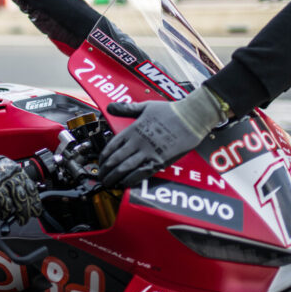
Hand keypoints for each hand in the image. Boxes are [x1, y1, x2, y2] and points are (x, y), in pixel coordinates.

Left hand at [98, 85, 227, 187]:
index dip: (103, 158)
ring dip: (114, 177)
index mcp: (132, 130)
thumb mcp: (145, 106)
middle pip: (115, 160)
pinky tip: (125, 184)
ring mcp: (148, 153)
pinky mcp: (159, 161)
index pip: (111, 147)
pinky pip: (141, 173)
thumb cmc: (169, 111)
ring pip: (125, 169)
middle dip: (105, 171)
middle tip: (100, 177)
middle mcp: (137, 142)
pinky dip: (130, 180)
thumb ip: (127, 109)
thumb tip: (110, 107)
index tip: (100, 164)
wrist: (190, 118)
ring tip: (108, 183)